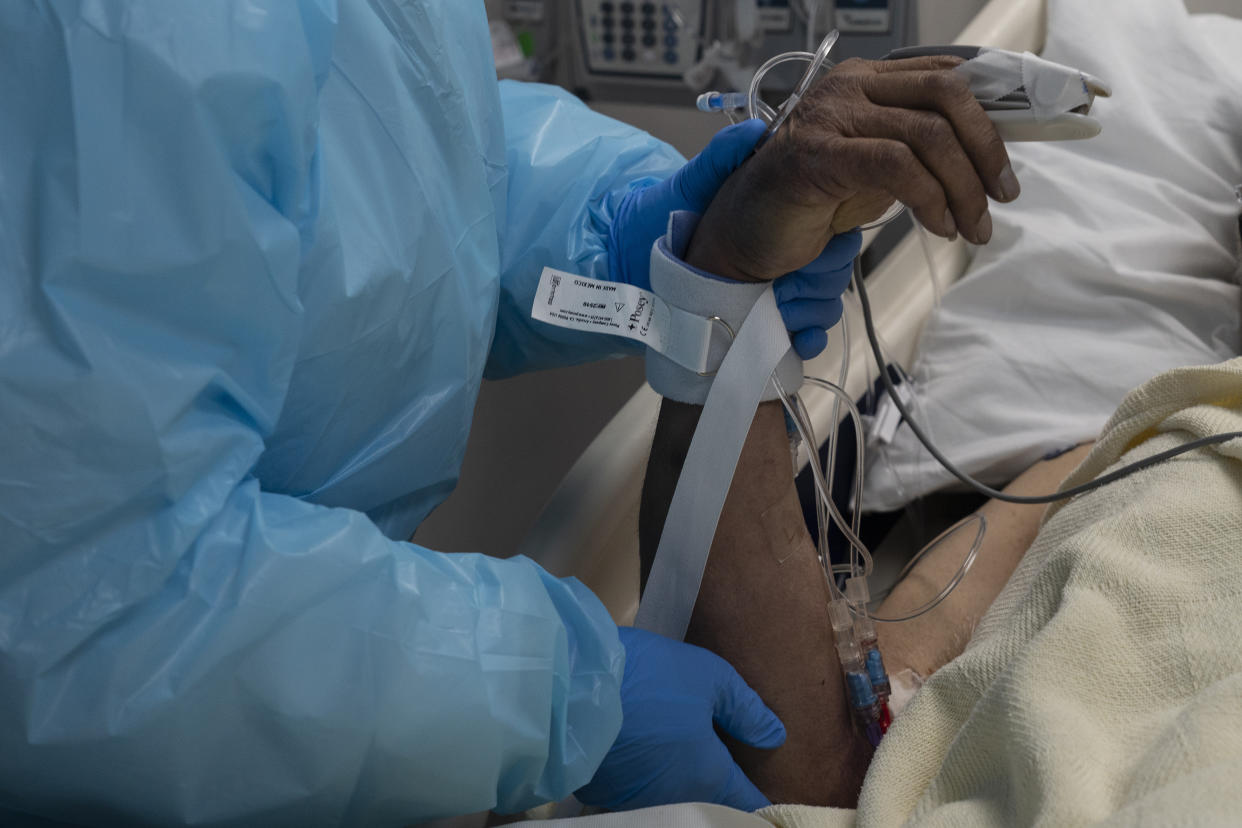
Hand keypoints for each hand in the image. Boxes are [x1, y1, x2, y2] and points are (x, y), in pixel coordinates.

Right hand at [576, 626, 785, 811]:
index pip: (748, 801)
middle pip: (710, 803)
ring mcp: (639, 801)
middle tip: (723, 766)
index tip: (764, 789)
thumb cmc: (652, 679)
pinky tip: (646, 755)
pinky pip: (639, 792)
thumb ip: (746, 710)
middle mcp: (679, 799)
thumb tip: (774, 736)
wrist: (574, 685)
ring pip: (673, 799)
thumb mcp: (710, 678)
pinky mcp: (604, 794)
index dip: (760, 797)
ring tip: (682, 757)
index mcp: (710, 776)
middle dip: (720, 789)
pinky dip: (648, 780)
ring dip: (681, 784)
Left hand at [611, 122, 862, 357]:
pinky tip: (797, 341)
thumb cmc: (661, 218)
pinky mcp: (765, 325)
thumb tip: (757, 129)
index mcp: (782, 219)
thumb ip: (723, 157)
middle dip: (819, 281)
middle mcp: (787, 254)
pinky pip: (804, 336)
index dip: (832, 240)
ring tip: (782, 312)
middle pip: (835, 270)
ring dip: (813, 313)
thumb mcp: (693, 182)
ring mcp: (778, 292)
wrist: (628, 266)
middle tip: (784, 284)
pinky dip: (807, 341)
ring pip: (825, 304)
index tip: (811, 249)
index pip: (835, 227)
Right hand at [686, 56, 1019, 282]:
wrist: (744, 232)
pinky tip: (936, 226)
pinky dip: (929, 198)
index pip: (949, 76)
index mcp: (869, 79)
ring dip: (964, 187)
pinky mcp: (818, 152)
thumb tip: (983, 157)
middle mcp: (852, 86)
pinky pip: (895, 165)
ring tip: (972, 226)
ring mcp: (833, 115)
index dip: (993, 114)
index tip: (1010, 161)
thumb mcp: (875, 169)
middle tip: (1001, 196)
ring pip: (929, 134)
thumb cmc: (807, 201)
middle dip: (987, 149)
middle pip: (947, 95)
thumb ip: (918, 151)